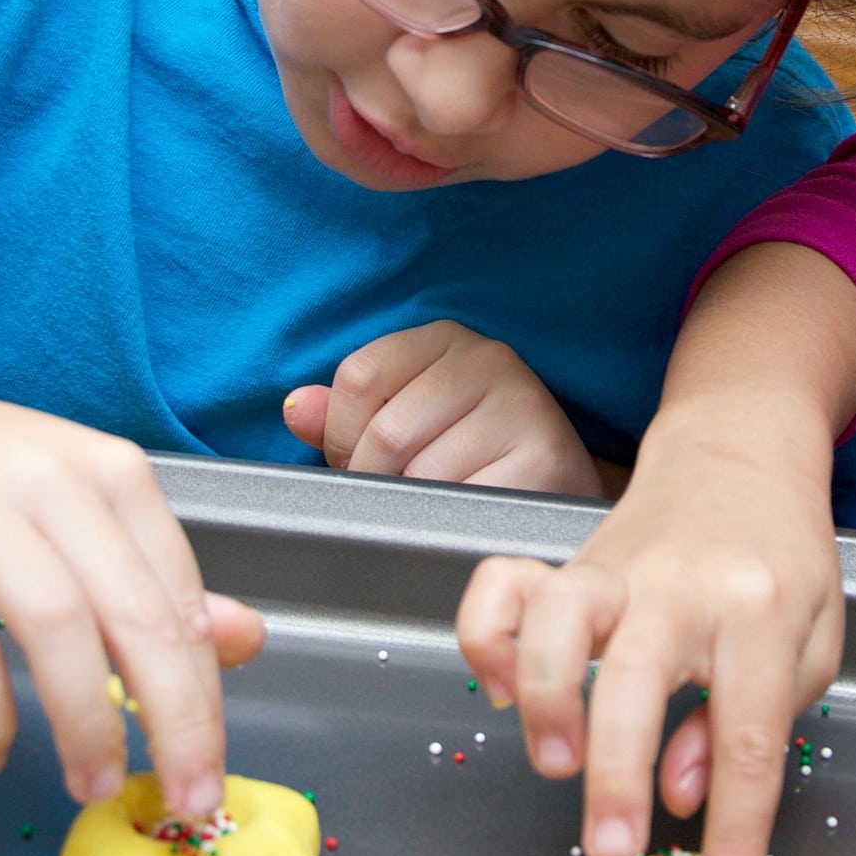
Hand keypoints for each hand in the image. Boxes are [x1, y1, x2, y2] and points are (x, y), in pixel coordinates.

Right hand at [0, 364, 265, 820]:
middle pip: (137, 616)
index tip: (211, 767)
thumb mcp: (67, 507)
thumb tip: (243, 640)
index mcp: (108, 473)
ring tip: (91, 786)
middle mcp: (50, 482)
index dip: (206, 695)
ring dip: (86, 723)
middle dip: (175, 722)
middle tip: (185, 799)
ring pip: (57, 628)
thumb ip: (151, 576)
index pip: (180, 597)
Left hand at [285, 320, 610, 496]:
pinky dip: (453, 516)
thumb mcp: (408, 420)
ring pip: (420, 471)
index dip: (344, 433)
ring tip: (440, 499)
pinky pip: (463, 499)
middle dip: (377, 478)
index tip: (362, 457)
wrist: (558, 493)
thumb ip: (346, 416)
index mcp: (446, 338)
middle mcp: (490, 358)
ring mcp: (523, 405)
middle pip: (385, 430)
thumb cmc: (472, 455)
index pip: (359, 376)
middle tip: (402, 491)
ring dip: (415, 502)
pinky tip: (471, 508)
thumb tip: (297, 409)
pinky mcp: (545, 454)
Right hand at [454, 394, 842, 855]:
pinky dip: (485, 637)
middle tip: (612, 849)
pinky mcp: (566, 561)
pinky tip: (500, 688)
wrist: (743, 457)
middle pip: (639, 681)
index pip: (749, 739)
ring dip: (545, 697)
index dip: (735, 833)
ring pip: (557, 623)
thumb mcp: (810, 646)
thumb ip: (754, 724)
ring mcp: (614, 570)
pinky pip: (502, 587)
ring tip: (556, 763)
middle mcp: (681, 589)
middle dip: (618, 774)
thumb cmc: (782, 564)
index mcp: (760, 614)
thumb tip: (685, 796)